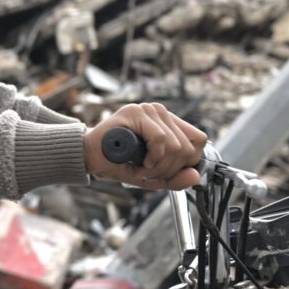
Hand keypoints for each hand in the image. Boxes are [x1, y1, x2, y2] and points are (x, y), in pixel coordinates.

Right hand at [83, 103, 206, 190]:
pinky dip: (153, 157)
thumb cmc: (118, 162)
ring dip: (160, 165)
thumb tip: (195, 176)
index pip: (198, 140)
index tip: (168, 170)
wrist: (90, 156)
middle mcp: (160, 113)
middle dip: (170, 168)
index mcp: (167, 123)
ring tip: (143, 167)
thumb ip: (175, 178)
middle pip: (188, 146)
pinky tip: (141, 160)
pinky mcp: (136, 112)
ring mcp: (148, 110)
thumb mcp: (153, 175)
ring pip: (176, 145)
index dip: (188, 161)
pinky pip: (160, 139)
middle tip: (151, 171)